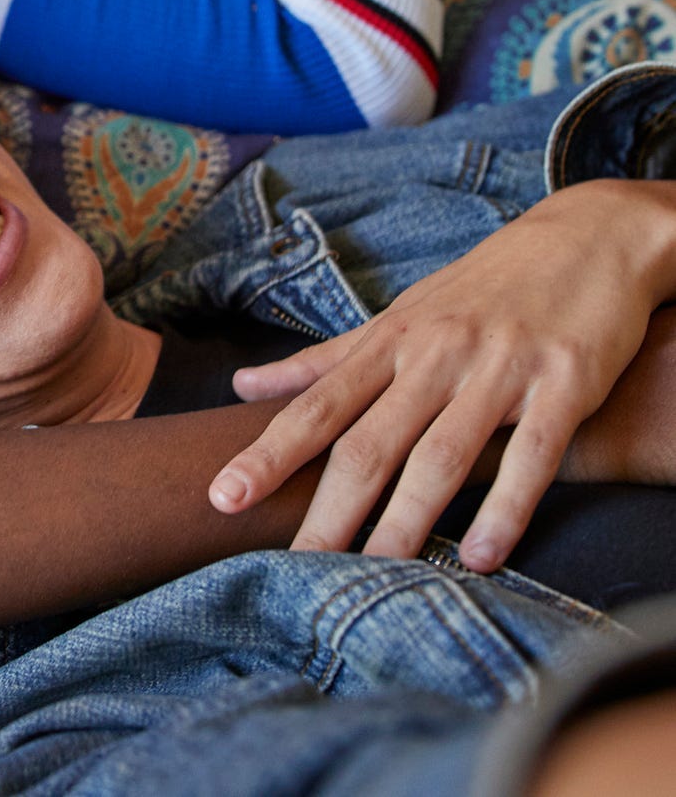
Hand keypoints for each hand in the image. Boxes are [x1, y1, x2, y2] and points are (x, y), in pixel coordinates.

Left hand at [209, 180, 675, 571]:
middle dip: (328, 508)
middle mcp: (435, 354)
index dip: (268, 454)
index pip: (316, 406)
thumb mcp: (397, 316)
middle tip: (295, 566)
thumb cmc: (479, 290)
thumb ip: (324, 361)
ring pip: (441, 455)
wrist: (588, 236)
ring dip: (407, 520)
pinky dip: (507, 508)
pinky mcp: (564, 381)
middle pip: (369, 442)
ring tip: (376, 575)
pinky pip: (532, 455)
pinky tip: (484, 558)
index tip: (222, 496)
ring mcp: (499, 367)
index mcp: (389, 341)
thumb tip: (242, 385)